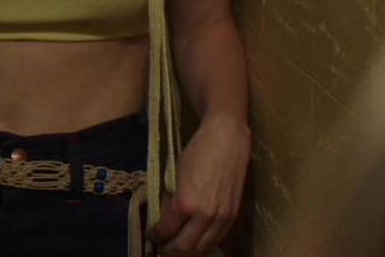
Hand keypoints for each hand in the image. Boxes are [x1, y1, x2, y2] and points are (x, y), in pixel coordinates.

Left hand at [151, 114, 249, 255]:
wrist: (226, 138)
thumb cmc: (198, 151)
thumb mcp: (175, 175)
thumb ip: (171, 201)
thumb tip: (164, 218)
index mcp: (185, 203)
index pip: (166, 231)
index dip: (156, 236)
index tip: (151, 236)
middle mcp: (205, 215)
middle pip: (184, 247)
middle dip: (170, 249)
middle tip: (162, 246)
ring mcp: (221, 217)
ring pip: (202, 247)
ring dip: (188, 250)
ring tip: (178, 246)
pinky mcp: (233, 215)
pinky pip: (217, 238)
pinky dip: (204, 243)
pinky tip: (196, 239)